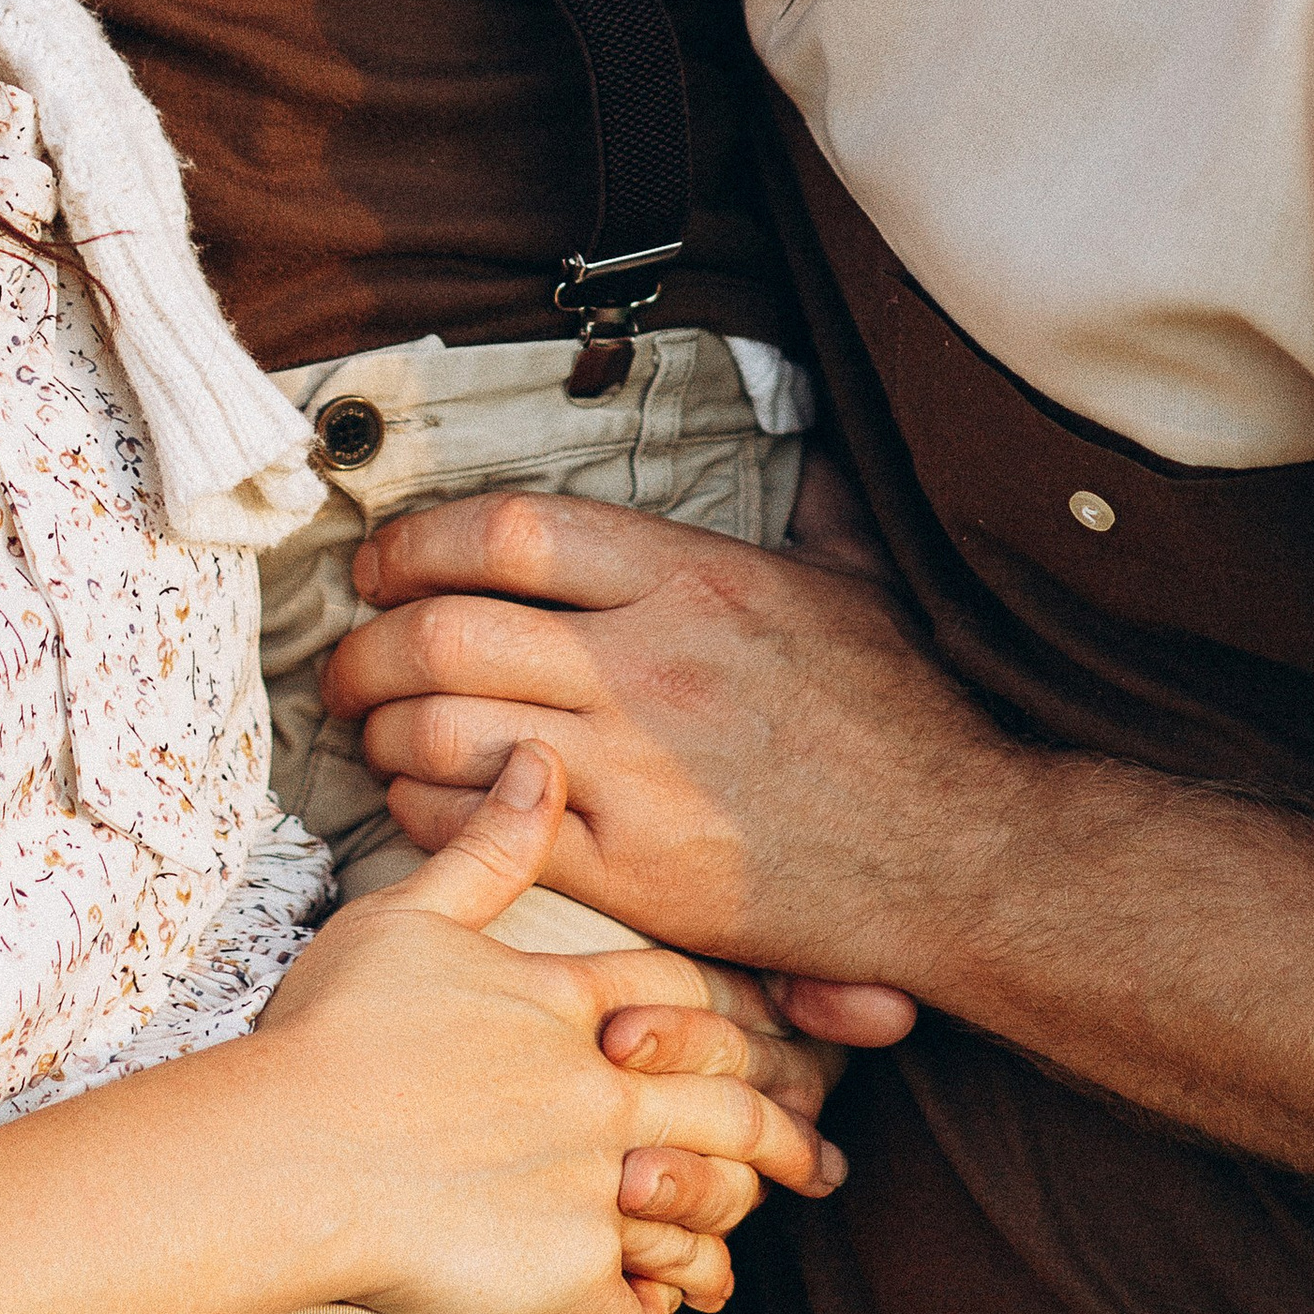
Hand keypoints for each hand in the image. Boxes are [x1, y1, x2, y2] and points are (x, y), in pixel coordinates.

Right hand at [254, 740, 845, 1313]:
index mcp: (564, 1003)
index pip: (680, 995)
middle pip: (723, 1100)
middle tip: (818, 1161)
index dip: (729, 1013)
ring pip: (702, 1213)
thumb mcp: (406, 914)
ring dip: (721, 1242)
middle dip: (781, 1132)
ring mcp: (593, 1185)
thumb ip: (488, 847)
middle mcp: (598, 1089)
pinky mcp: (570, 1274)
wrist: (291, 1149)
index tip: (775, 1035)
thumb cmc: (331, 1028)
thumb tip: (541, 755)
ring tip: (731, 1269)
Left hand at [328, 494, 1013, 991]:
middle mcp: (646, 662)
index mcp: (687, 575)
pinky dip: (427, 812)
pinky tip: (423, 805)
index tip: (380, 565)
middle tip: (346, 664)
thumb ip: (773, 520)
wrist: (967, 852)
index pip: (506, 534)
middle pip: (447, 631)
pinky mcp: (635, 868)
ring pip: (444, 729)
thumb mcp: (839, 580)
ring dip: (383, 731)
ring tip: (373, 735)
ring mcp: (635, 768)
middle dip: (367, 647)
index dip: (414, 544)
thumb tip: (783, 445)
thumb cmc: (904, 717)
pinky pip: (485, 828)